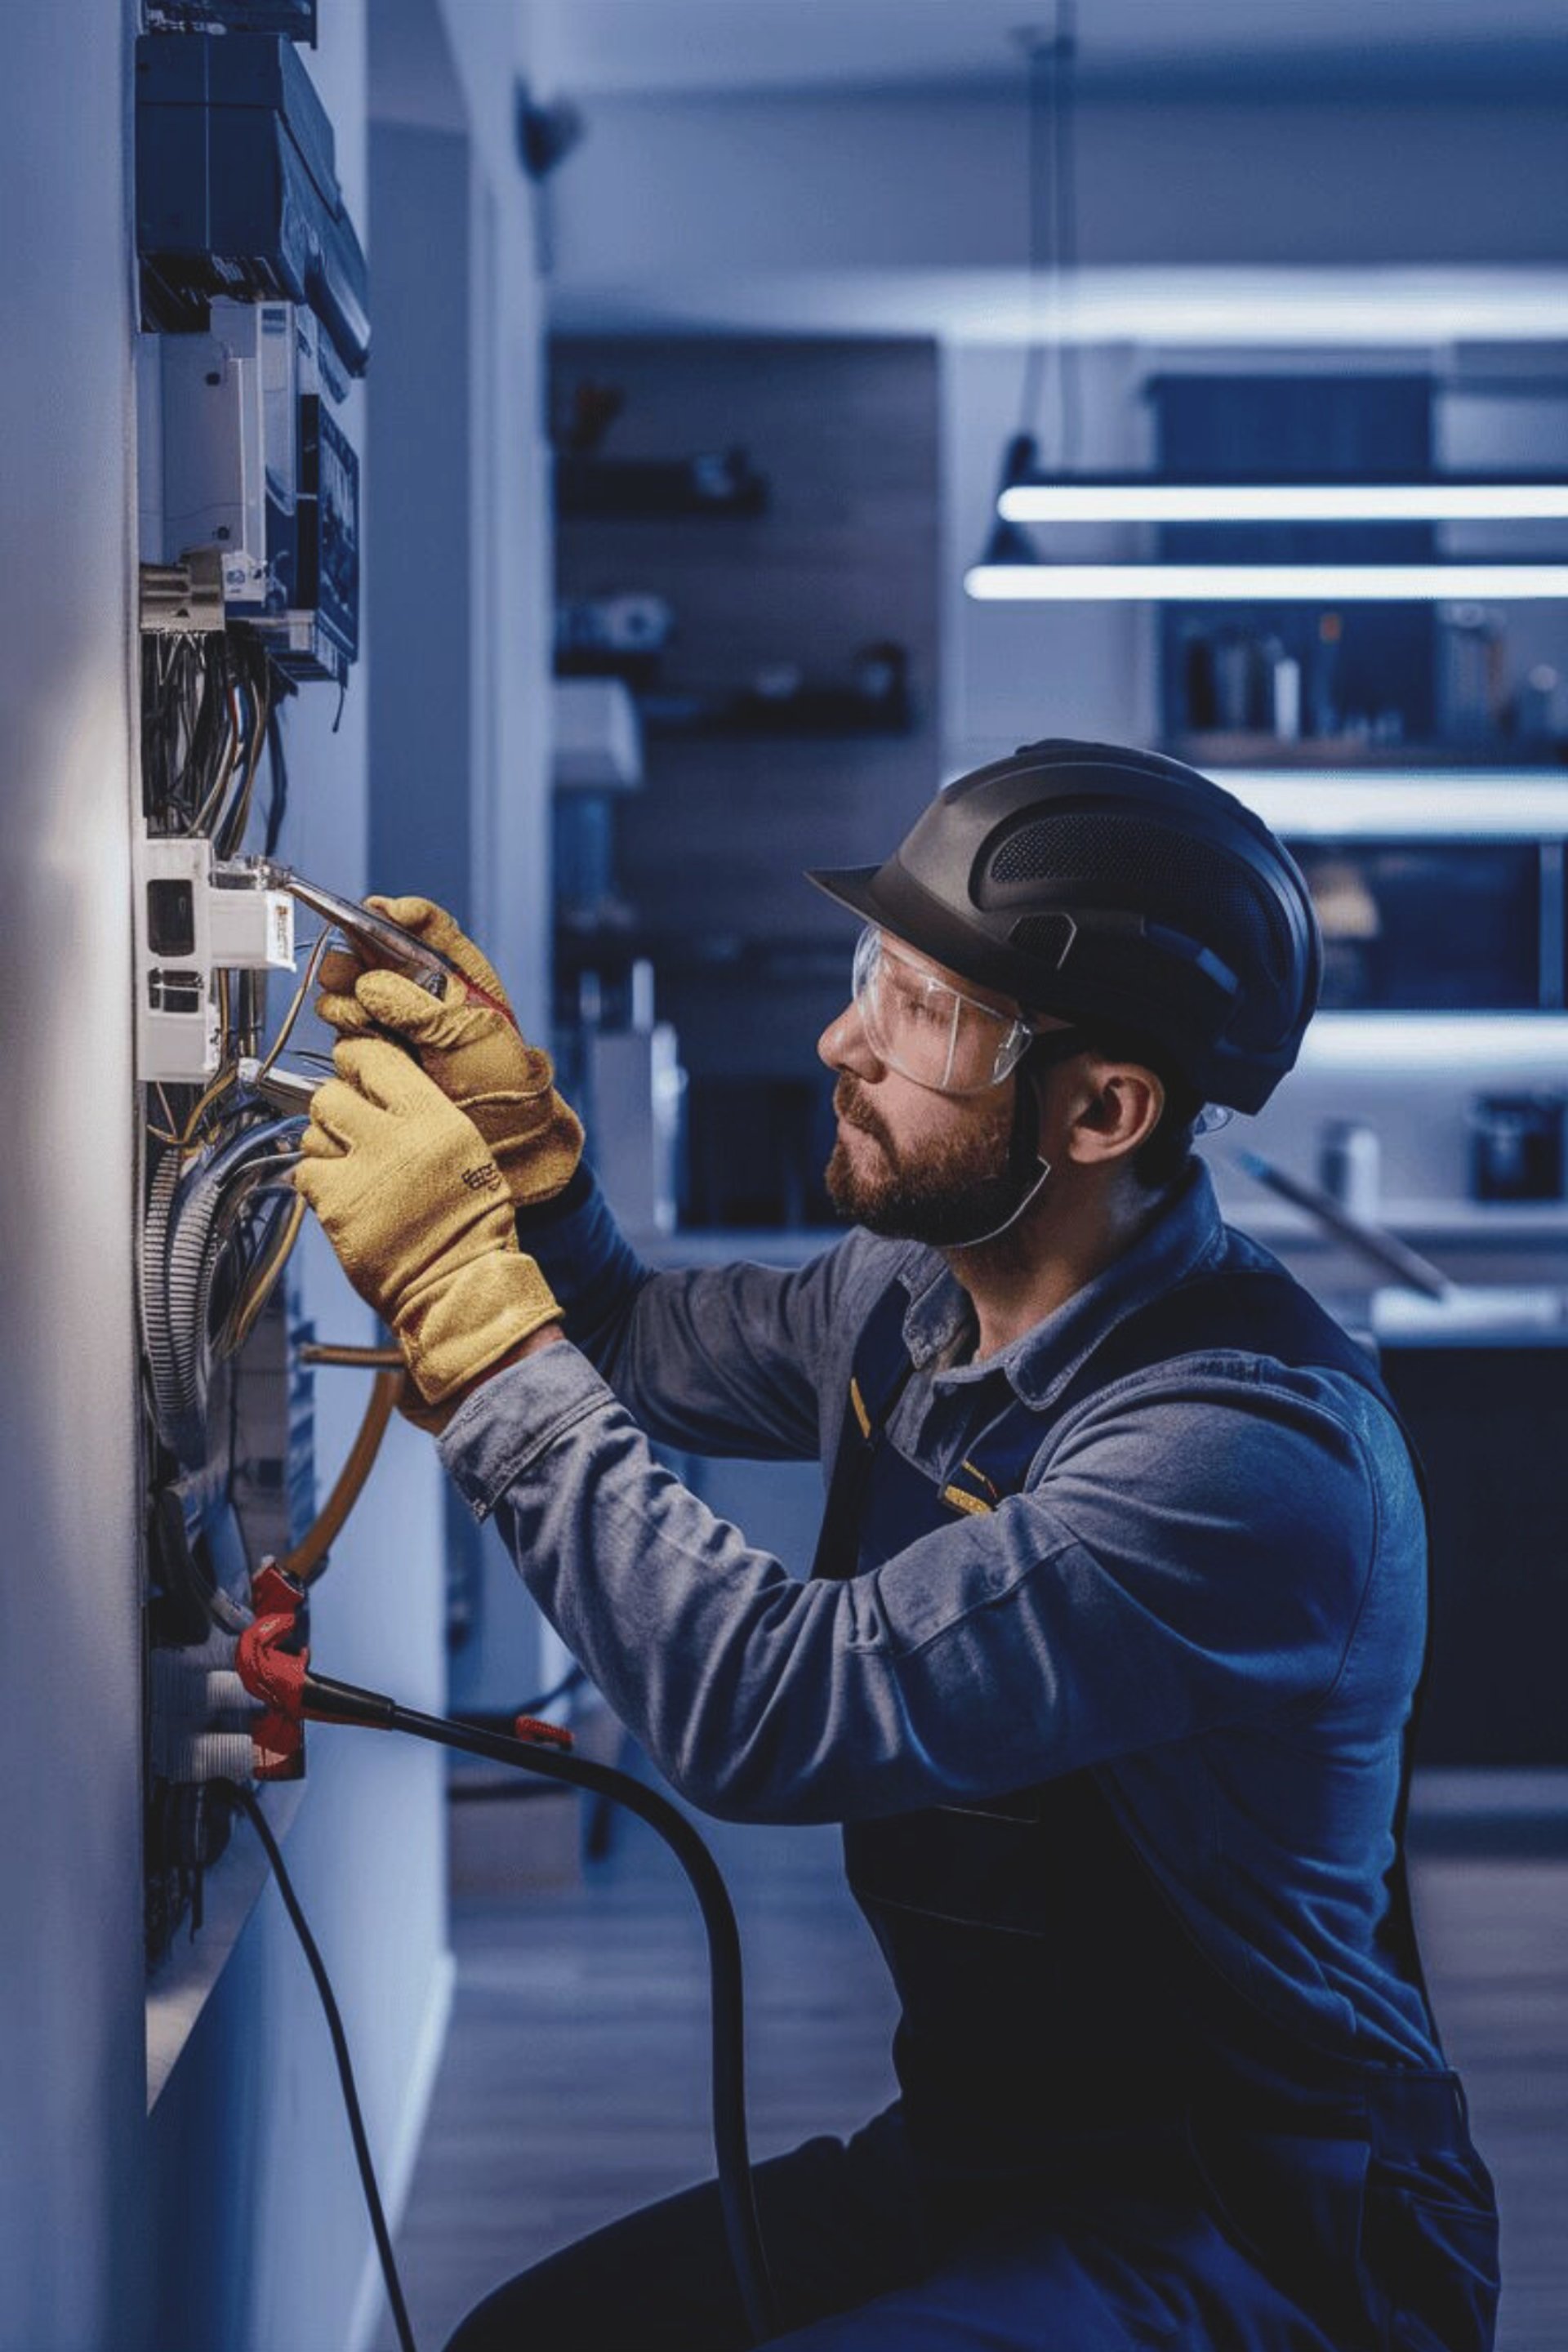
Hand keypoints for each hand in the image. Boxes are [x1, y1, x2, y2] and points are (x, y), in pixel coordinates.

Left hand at [295, 1037, 561, 1405]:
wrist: (458, 1285)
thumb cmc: (469, 1227)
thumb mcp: (467, 1153)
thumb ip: (423, 1116)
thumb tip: (379, 1089)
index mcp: (436, 1119)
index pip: (374, 1059)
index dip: (354, 1060)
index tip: (350, 1068)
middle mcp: (397, 1138)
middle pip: (333, 1093)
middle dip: (335, 1109)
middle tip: (348, 1130)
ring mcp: (362, 1171)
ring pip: (311, 1131)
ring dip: (324, 1146)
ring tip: (349, 1169)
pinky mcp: (335, 1205)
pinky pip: (305, 1173)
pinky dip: (317, 1184)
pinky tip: (342, 1197)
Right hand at [316, 897, 582, 1206]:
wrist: (498, 1140)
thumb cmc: (502, 1084)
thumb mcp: (470, 1035)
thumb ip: (421, 1007)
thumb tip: (371, 985)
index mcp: (463, 979)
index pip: (432, 931)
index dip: (405, 915)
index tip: (383, 909)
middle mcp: (426, 996)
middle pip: (380, 956)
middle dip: (358, 953)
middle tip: (346, 961)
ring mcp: (400, 1024)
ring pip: (356, 990)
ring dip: (346, 992)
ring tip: (352, 1009)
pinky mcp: (379, 1053)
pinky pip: (350, 1027)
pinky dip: (346, 1026)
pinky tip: (354, 1033)